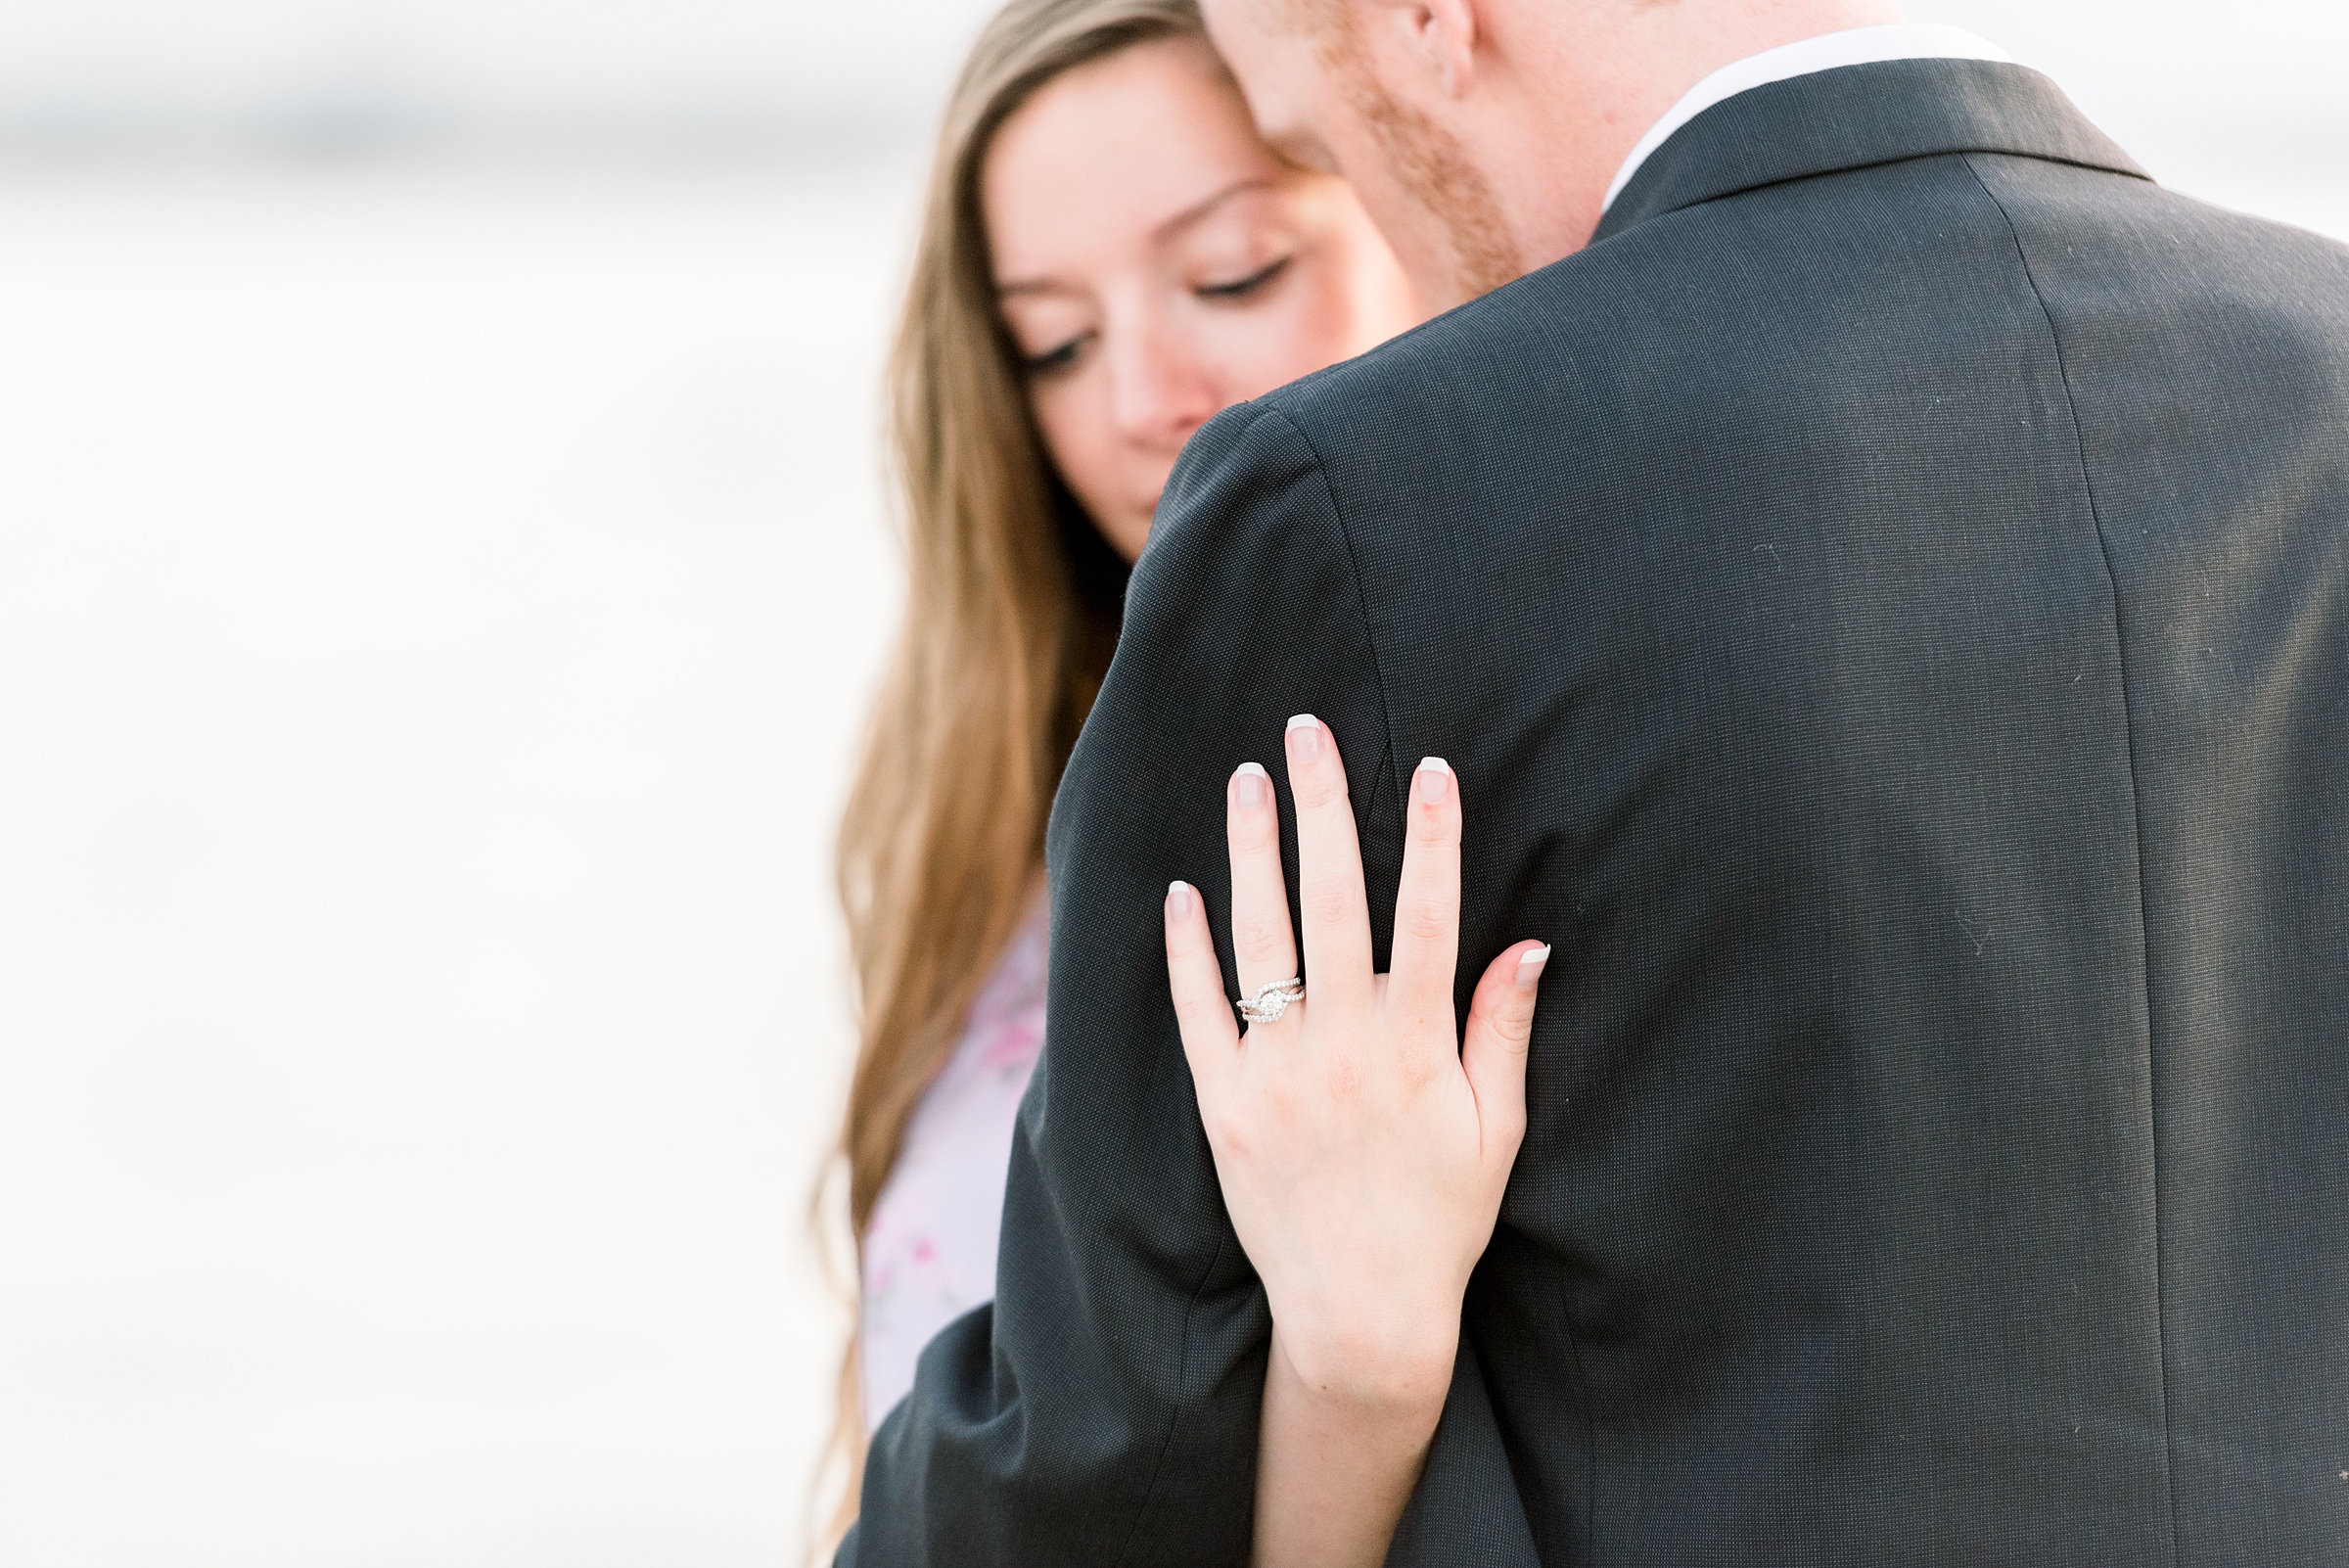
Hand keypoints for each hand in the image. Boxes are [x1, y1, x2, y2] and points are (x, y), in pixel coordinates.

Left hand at [1163, 715, 1547, 1565]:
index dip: (1432, 837)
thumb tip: (1530, 940)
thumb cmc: (1441, 1220)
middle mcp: (1343, 1045)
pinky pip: (1197, 1012)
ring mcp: (1275, 1072)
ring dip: (1252, 852)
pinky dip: (1187, 951)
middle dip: (1323, 806)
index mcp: (1417, 1045)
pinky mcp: (1221, 1105)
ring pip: (1259, 938)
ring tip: (1245, 780)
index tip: (1429, 766)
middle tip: (1306, 730)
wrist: (1361, 1315)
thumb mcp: (1497, 1128)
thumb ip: (1503, 1029)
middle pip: (1333, 900)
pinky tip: (1182, 892)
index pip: (1429, 915)